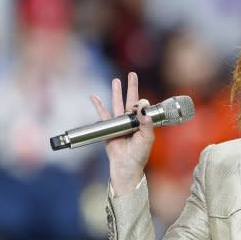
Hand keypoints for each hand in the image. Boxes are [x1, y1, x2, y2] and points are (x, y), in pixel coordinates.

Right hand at [90, 72, 153, 195]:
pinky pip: (102, 114)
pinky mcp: (109, 128)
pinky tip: (93, 96)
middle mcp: (131, 121)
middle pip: (131, 100)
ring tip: (116, 80)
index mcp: (142, 122)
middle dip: (131, 87)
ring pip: (117, 104)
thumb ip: (146, 122)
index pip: (143, 107)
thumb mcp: (147, 138)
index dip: (142, 103)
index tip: (140, 105)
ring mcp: (120, 123)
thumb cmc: (139, 154)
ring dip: (116, 92)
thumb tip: (143, 107)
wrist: (126, 165)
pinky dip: (98, 105)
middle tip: (132, 74)